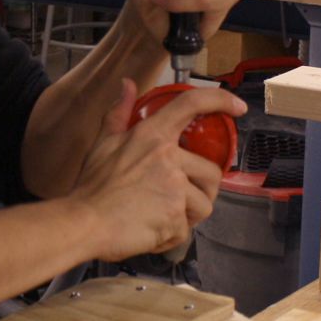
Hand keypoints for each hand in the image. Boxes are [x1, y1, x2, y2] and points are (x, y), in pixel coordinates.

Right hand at [67, 78, 246, 260]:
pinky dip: (171, 235)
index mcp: (151, 135)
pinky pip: (186, 229)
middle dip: (203, 189)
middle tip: (182, 198)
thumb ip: (119, 113)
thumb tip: (127, 85)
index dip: (220, 100)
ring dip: (189, 215)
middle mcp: (168, 158)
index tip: (237, 107)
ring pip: (204, 204)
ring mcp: (174, 189)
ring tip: (165, 217)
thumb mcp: (103, 143)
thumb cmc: (91, 186)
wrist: (83, 223)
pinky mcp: (175, 218)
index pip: (192, 104)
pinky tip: (151, 231)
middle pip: (211, 173)